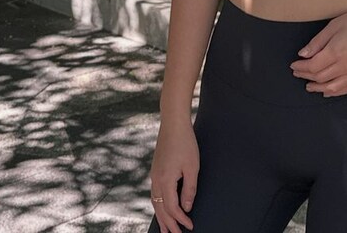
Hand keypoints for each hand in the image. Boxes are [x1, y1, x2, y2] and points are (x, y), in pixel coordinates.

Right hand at [149, 117, 198, 232]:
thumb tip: (187, 208)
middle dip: (169, 224)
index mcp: (165, 180)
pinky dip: (157, 205)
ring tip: (165, 230)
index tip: (190, 226)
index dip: (181, 220)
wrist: (173, 123)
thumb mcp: (192, 167)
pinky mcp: (155, 170)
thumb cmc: (185, 143)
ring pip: (155, 202)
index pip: (172, 208)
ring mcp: (154, 175)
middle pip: (160, 209)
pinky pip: (154, 194)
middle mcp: (156, 180)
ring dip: (161, 217)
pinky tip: (161, 208)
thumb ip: (189, 189)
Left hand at [289, 3, 346, 96]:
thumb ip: (317, 42)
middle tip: (297, 74)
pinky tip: (327, 91)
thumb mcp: (335, 25)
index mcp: (337, 51)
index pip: (313, 66)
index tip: (293, 65)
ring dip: (318, 88)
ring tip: (309, 86)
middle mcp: (346, 66)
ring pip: (333, 88)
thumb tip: (303, 54)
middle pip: (320, 77)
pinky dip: (335, 93)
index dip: (300, 68)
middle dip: (306, 77)